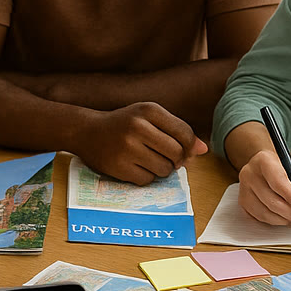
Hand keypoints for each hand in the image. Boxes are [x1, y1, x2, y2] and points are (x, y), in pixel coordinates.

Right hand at [78, 103, 206, 183]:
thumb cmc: (125, 124)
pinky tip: (135, 166)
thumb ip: (177, 130)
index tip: (181, 150)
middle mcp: (138, 127)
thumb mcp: (149, 118)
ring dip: (161, 170)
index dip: (189, 147)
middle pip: (177, 154)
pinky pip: (147, 180)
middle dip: (176, 161)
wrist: (86, 131)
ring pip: (164, 169)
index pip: (185, 133)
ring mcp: (127, 148)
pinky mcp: (119, 166)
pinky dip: (145, 177)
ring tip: (149, 161)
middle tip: (166, 158)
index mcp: (149, 110)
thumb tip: (204, 149)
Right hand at [238, 149, 290, 224]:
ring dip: (282, 218)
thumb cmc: (284, 168)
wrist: (266, 168)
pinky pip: (259, 217)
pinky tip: (282, 216)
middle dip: (289, 211)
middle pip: (270, 199)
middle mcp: (250, 173)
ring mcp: (244, 188)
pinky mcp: (243, 201)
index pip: (278, 181)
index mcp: (264, 160)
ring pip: (264, 211)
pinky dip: (274, 220)